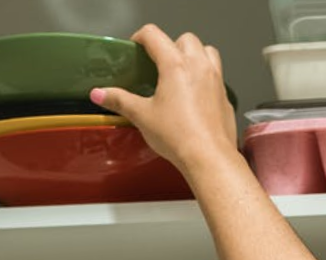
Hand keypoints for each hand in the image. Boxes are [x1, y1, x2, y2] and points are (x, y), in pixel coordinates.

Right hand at [91, 24, 237, 175]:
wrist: (208, 157)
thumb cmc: (178, 136)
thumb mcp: (142, 116)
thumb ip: (119, 100)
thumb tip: (100, 94)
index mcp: (175, 65)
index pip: (154, 35)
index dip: (140, 37)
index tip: (135, 47)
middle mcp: (199, 66)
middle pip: (185, 39)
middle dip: (170, 45)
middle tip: (157, 63)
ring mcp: (216, 80)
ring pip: (207, 52)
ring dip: (193, 55)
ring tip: (179, 72)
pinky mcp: (224, 96)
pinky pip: (216, 75)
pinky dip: (205, 77)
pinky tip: (193, 95)